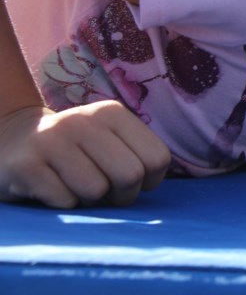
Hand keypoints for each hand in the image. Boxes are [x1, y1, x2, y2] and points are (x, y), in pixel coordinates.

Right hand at [0, 100, 170, 207]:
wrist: (12, 140)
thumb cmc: (74, 151)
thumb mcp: (108, 140)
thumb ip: (136, 156)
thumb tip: (151, 186)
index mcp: (112, 113)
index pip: (157, 158)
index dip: (149, 181)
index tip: (130, 181)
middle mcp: (84, 121)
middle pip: (130, 175)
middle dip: (122, 196)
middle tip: (105, 193)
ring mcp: (52, 140)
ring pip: (96, 190)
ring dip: (89, 202)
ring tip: (74, 187)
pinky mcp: (26, 165)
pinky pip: (65, 201)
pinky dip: (64, 204)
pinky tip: (52, 188)